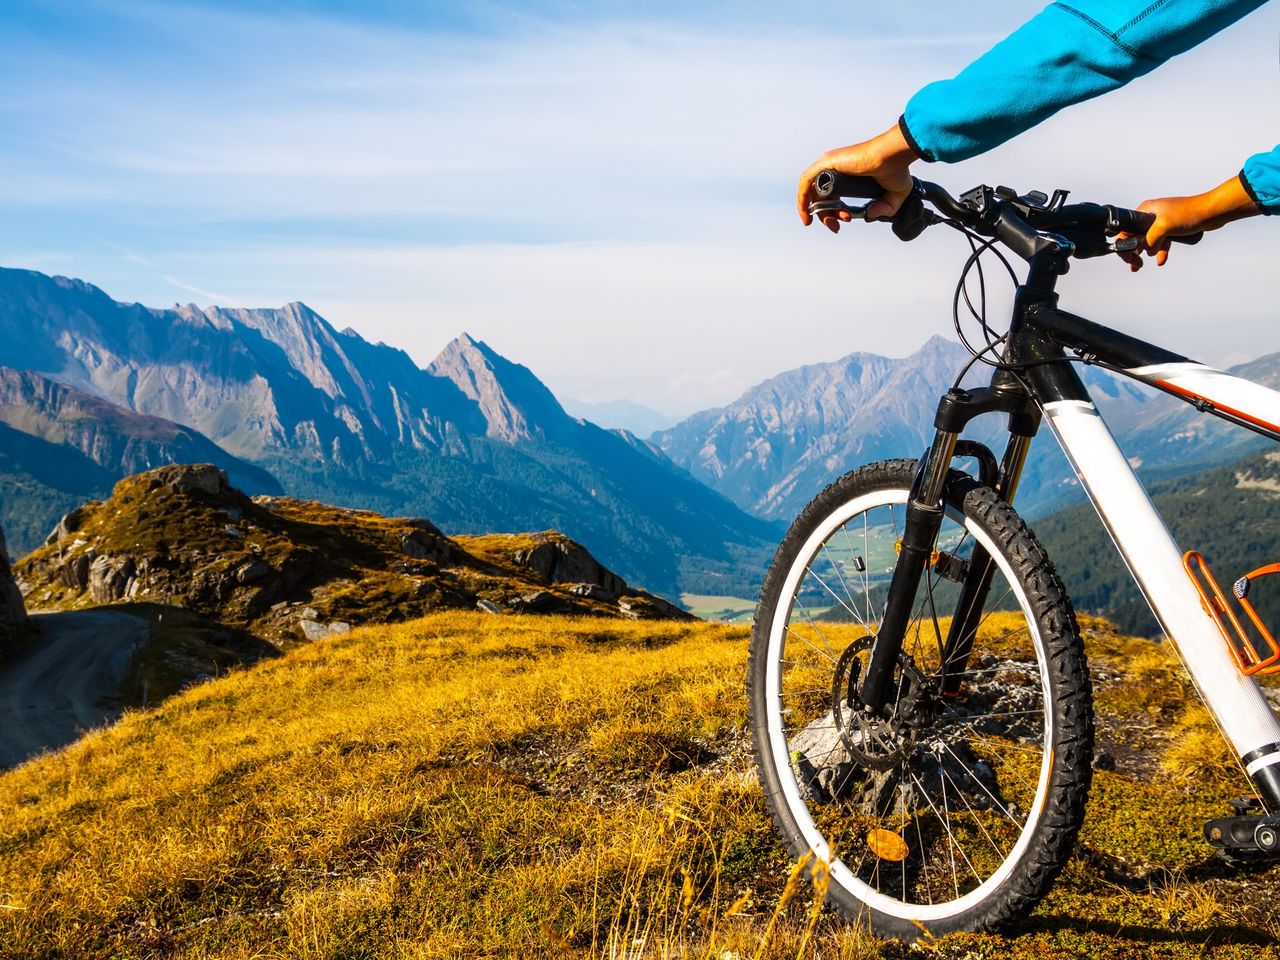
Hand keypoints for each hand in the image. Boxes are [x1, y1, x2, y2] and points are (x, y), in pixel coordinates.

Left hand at [797, 124, 918, 232]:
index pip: (831, 196)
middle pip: (820, 197)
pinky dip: (802, 198)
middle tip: (836, 227)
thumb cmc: (896, 168)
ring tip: (830, 223)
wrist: (894, 156)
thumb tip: (869, 215)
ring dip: (816, 211)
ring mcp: (830, 165)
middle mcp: (836, 169)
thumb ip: (884, 208)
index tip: (845, 220)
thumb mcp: (894, 195)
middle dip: (827, 216)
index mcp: (847, 175)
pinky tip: (807, 214)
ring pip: (811, 192)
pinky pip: (806, 182)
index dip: (835, 212)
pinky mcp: (826, 163)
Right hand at [1118, 175, 1258, 271]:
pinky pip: (1161, 242)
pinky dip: (1160, 251)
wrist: (1212, 211)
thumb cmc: (1190, 212)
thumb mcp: (1163, 228)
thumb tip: (1145, 251)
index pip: (1127, 229)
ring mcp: (1162, 221)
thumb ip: (1149, 240)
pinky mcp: (1172, 227)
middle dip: (1133, 251)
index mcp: (1145, 210)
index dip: (1124, 244)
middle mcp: (1151, 215)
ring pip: (1148, 241)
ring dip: (1146, 253)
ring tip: (1140, 265)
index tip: (1129, 256)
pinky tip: (1161, 260)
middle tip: (1134, 264)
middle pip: (1135, 236)